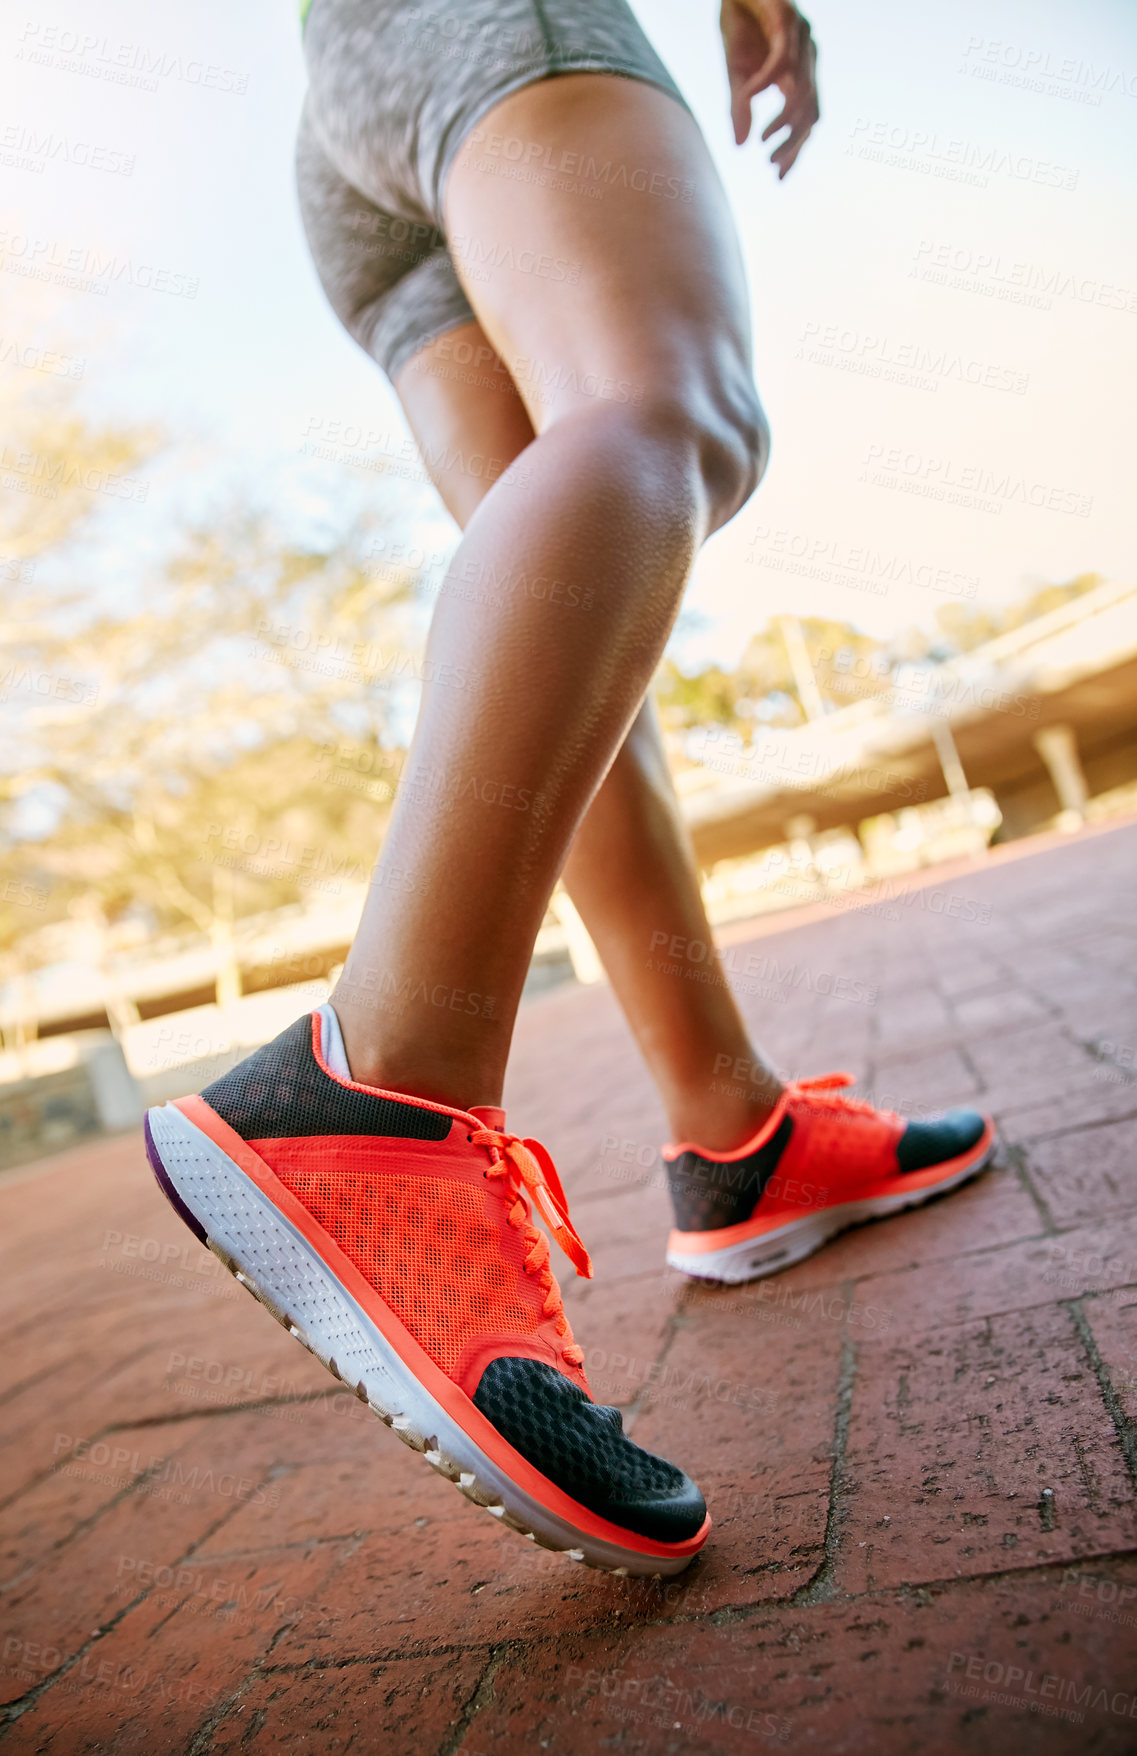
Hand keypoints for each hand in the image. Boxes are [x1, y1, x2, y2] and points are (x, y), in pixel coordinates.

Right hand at [720, 0, 818, 177]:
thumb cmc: (740, 24)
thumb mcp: (736, 73)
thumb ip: (741, 108)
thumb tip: (740, 146)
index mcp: (799, 74)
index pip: (807, 120)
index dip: (795, 149)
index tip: (778, 177)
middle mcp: (807, 58)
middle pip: (811, 111)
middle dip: (794, 144)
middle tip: (773, 166)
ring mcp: (801, 38)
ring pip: (803, 90)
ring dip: (784, 119)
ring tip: (764, 140)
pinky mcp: (786, 18)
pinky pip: (783, 59)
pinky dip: (766, 81)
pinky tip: (749, 95)